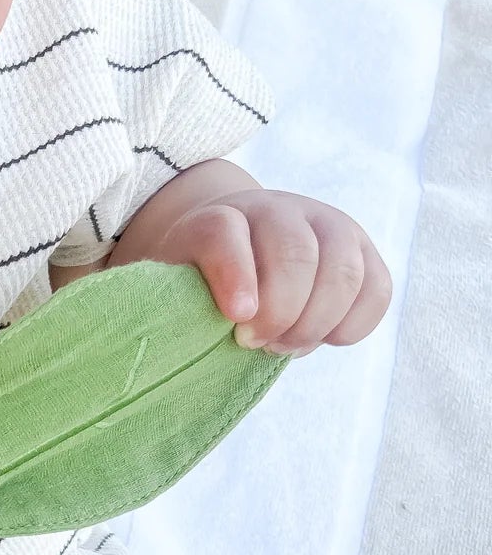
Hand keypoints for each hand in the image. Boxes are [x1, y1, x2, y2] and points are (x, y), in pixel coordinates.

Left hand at [149, 184, 390, 355]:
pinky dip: (353, 324)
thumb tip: (215, 336)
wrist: (237, 244)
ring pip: (341, 269)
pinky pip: (377, 288)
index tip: (236, 317)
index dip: (234, 274)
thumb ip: (183, 305)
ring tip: (286, 345)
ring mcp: (325, 223)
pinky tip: (324, 337)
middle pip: (293, 253)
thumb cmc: (203, 281)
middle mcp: (276, 210)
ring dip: (315, 321)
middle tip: (255, 343)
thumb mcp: (177, 288)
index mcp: (218, 218)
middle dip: (280, 312)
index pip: (223, 233)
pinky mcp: (360, 248)